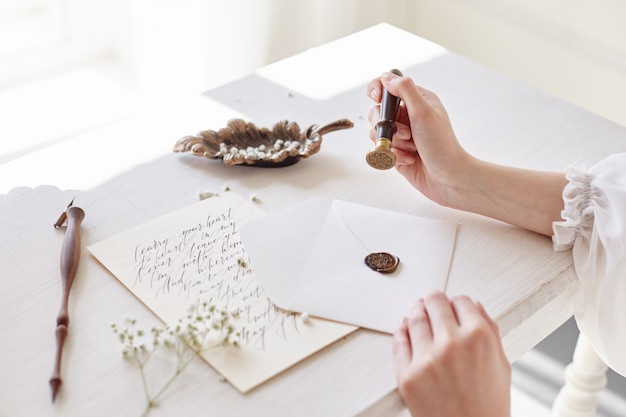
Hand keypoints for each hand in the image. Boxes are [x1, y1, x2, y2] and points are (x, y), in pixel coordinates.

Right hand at [366, 72, 472, 206]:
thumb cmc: (442, 145)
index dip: (377, 90)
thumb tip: (386, 77)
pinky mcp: (396, 152)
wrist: (448, 178)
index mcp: (417, 100)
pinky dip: (394, 155)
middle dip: (387, 125)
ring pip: (378, 132)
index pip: (389, 86)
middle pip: (378, 111)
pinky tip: (410, 159)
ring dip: (393, 142)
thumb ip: (404, 90)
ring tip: (411, 149)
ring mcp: (401, 135)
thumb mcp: (424, 111)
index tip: (376, 98)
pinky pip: (382, 150)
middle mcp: (408, 116)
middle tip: (406, 133)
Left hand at [393, 292, 510, 416]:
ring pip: (414, 318)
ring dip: (417, 312)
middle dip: (434, 302)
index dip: (457, 303)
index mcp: (479, 337)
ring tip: (419, 314)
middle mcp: (451, 343)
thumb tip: (475, 307)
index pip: (461, 301)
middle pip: (433, 302)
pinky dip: (401, 331)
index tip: (453, 306)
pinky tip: (405, 329)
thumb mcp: (502, 366)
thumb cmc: (488, 408)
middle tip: (432, 305)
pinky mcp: (407, 375)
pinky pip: (399, 341)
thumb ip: (490, 331)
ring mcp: (426, 359)